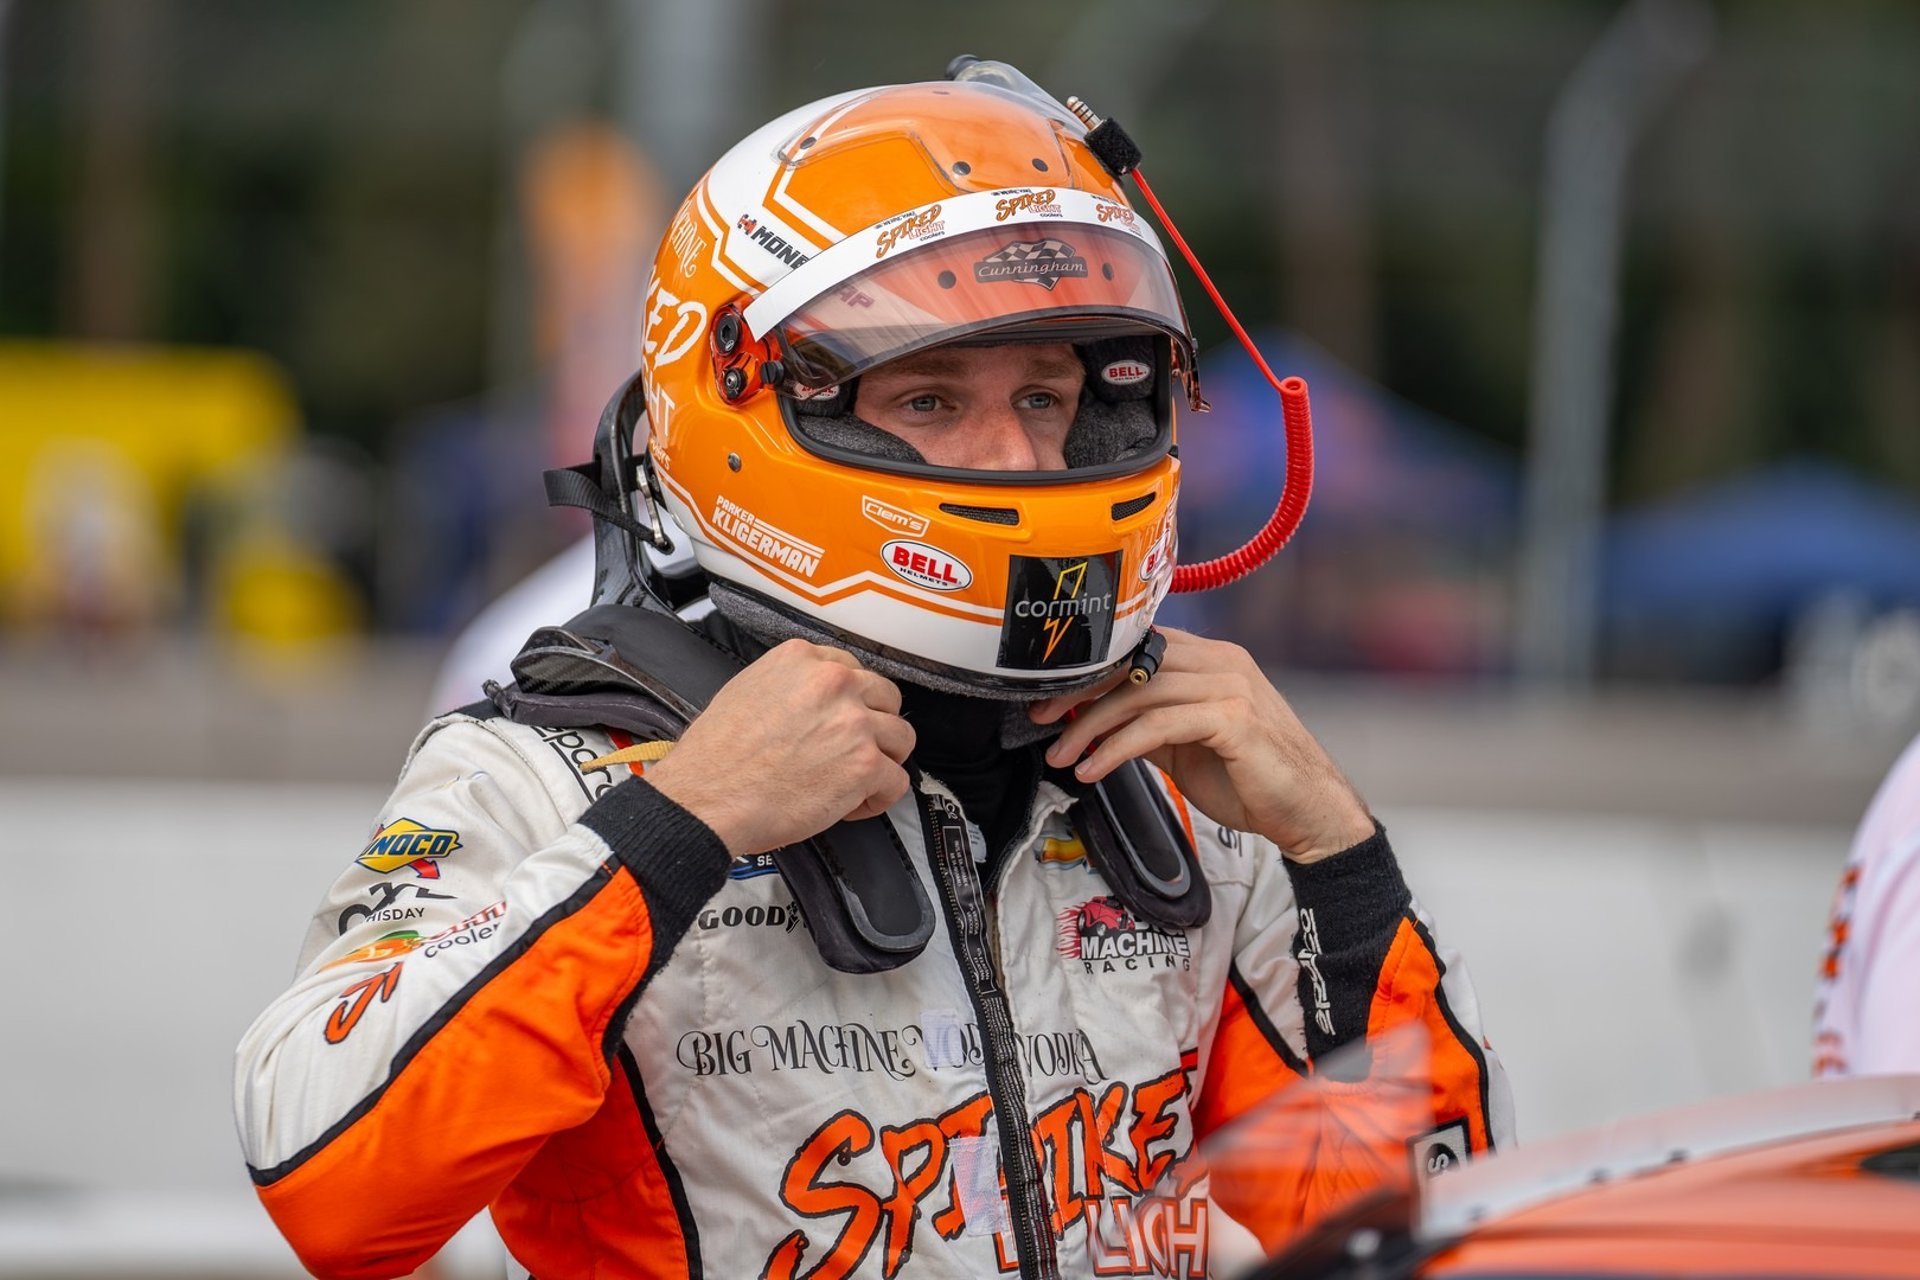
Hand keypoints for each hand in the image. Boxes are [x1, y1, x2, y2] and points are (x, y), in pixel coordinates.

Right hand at [644, 639, 913, 855]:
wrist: (706, 797)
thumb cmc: (715, 756)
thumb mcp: (747, 690)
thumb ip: (791, 685)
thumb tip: (815, 705)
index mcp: (802, 658)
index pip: (852, 670)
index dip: (850, 702)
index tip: (838, 723)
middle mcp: (835, 682)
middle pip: (886, 698)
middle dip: (874, 727)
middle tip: (850, 753)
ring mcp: (855, 722)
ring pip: (901, 737)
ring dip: (881, 761)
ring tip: (852, 783)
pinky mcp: (865, 764)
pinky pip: (897, 781)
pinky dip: (878, 798)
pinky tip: (849, 806)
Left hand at [1029, 628, 1372, 862]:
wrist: (1308, 814)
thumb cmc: (1251, 781)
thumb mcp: (1185, 746)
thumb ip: (1147, 724)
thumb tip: (1093, 719)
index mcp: (1211, 659)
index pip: (1137, 648)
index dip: (1089, 671)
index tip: (1050, 699)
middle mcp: (1222, 662)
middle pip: (1133, 663)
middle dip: (1079, 691)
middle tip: (1041, 721)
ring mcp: (1231, 686)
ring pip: (1140, 692)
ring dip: (1091, 725)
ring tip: (1062, 755)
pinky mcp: (1234, 718)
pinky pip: (1159, 724)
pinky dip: (1118, 747)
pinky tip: (1094, 768)